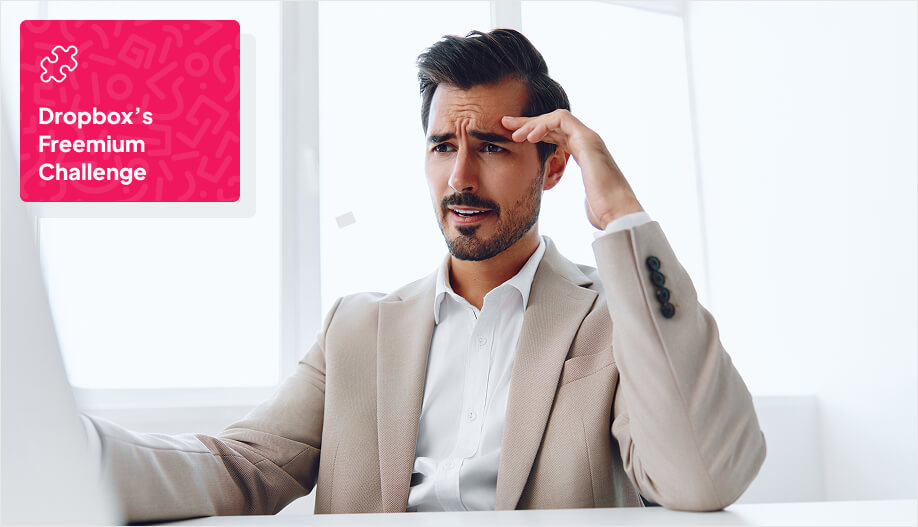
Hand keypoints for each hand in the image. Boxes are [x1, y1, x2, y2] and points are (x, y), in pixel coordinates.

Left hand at [502, 110, 642, 229]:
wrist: (620, 215)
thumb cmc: (604, 212)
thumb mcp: (584, 199)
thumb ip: (579, 194)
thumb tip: (574, 205)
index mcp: (584, 155)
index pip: (555, 136)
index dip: (533, 133)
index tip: (512, 137)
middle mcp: (588, 143)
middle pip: (553, 124)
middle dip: (528, 122)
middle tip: (505, 124)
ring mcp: (590, 140)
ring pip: (556, 118)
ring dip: (533, 123)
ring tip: (515, 134)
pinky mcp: (589, 141)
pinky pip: (562, 121)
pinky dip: (544, 125)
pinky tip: (529, 137)